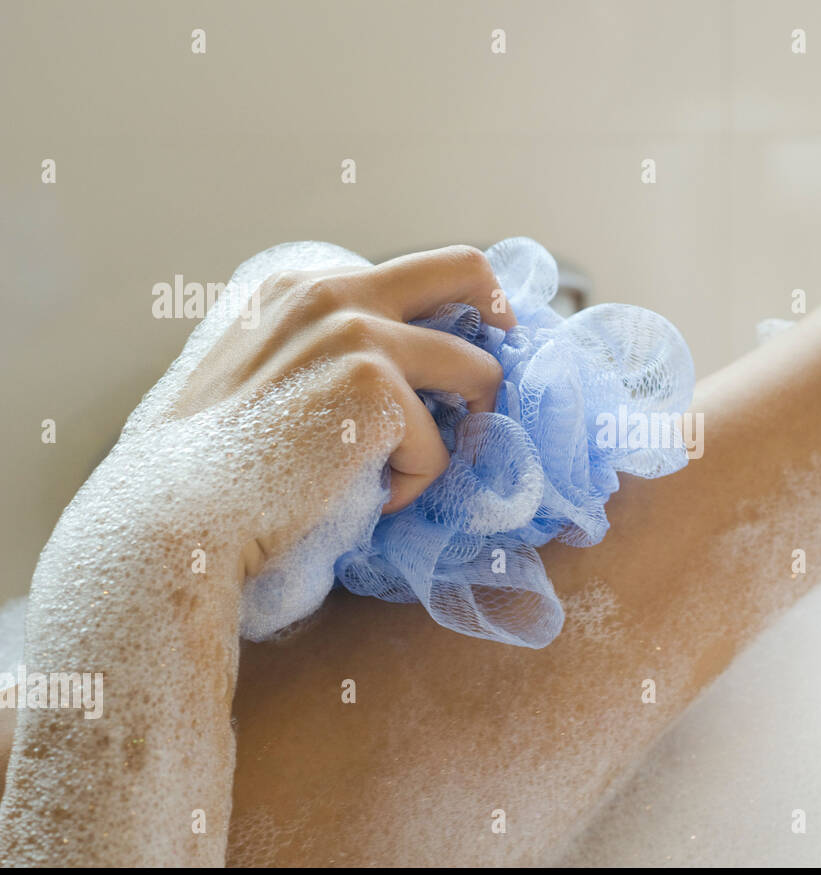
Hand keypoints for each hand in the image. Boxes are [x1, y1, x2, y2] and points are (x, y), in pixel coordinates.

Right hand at [167, 244, 515, 575]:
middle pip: (467, 270)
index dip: (454, 318)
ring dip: (451, 437)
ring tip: (395, 481)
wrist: (177, 516)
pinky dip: (411, 488)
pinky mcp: (376, 386)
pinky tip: (361, 502)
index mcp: (303, 286)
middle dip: (501, 323)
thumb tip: (408, 372)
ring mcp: (356, 332)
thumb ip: (326, 353)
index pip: (415, 275)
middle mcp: (332, 292)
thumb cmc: (216, 468)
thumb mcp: (266, 378)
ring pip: (476, 371)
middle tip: (495, 384)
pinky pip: (440, 449)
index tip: (461, 363)